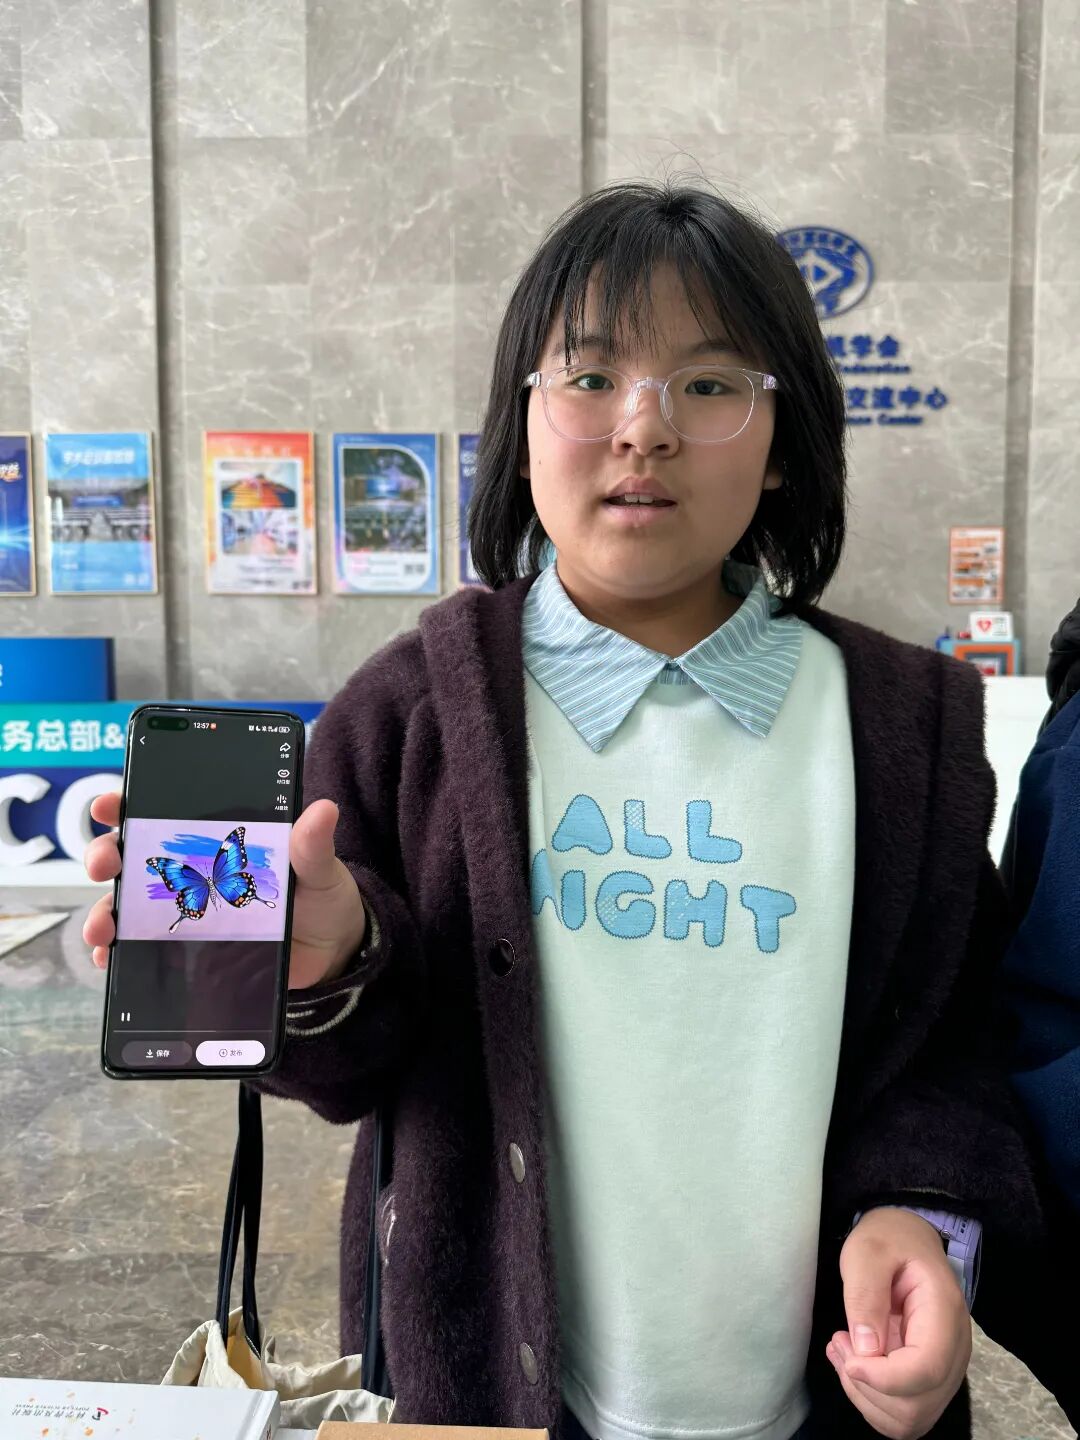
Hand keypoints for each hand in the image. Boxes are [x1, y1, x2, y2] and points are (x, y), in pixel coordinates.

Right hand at [82, 792, 368, 989]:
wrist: (332, 953)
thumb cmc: (321, 898)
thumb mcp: (319, 868)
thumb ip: (312, 844)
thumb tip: (324, 810)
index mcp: (216, 839)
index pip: (162, 812)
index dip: (128, 803)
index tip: (110, 804)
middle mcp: (190, 870)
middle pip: (131, 855)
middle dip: (105, 854)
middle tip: (105, 863)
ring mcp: (183, 910)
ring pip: (126, 904)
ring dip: (104, 911)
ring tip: (103, 927)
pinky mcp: (185, 947)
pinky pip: (139, 949)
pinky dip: (118, 953)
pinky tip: (111, 959)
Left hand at [827, 1207, 971, 1437]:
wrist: (907, 1238)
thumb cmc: (888, 1238)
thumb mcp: (867, 1252)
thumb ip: (866, 1296)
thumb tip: (865, 1351)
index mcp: (944, 1312)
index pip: (925, 1369)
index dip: (883, 1378)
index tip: (848, 1357)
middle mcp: (954, 1349)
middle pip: (916, 1404)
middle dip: (867, 1387)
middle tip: (838, 1343)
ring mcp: (944, 1369)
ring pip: (909, 1418)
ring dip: (865, 1397)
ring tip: (842, 1352)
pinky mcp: (928, 1379)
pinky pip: (903, 1412)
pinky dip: (872, 1400)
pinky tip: (852, 1365)